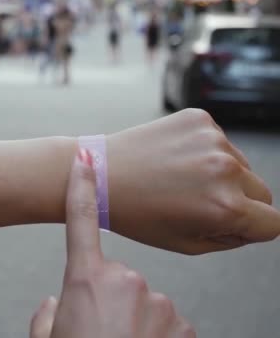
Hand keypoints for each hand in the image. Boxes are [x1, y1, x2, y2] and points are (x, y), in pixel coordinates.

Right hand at [30, 152, 194, 337]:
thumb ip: (48, 316)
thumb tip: (55, 302)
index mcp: (85, 279)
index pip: (80, 222)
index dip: (80, 188)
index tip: (84, 159)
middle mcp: (125, 281)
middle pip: (118, 279)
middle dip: (111, 300)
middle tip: (99, 331)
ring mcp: (159, 302)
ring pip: (145, 303)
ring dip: (135, 321)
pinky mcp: (184, 325)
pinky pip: (167, 324)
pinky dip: (157, 337)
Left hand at [107, 108, 279, 253]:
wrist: (100, 174)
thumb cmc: (137, 214)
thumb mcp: (187, 243)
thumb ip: (232, 237)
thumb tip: (257, 221)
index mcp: (225, 207)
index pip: (273, 223)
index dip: (252, 228)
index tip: (231, 225)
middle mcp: (225, 169)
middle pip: (263, 192)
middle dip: (241, 201)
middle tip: (199, 204)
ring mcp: (213, 139)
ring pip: (241, 165)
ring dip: (221, 174)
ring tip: (179, 181)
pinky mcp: (200, 119)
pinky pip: (219, 142)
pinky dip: (204, 152)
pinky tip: (173, 160)